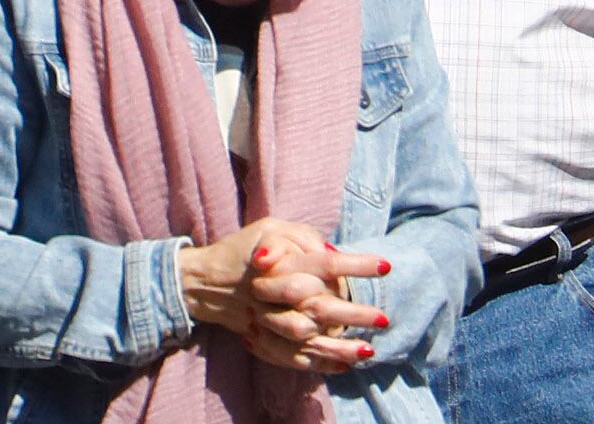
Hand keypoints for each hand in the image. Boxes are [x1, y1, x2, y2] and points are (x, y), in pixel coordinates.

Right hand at [238, 234, 394, 374]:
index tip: (386, 266)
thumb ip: (301, 236)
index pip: (326, 263)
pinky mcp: (265, 341)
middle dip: (355, 315)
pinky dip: (320, 363)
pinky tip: (346, 365)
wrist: (207, 282)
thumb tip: (331, 252)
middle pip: (321, 307)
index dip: (357, 264)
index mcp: (282, 263)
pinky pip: (295, 358)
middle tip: (384, 320)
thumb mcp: (269, 228)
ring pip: (310, 339)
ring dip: (340, 348)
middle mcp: (277, 295)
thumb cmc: (243, 250)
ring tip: (369, 352)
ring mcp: (270, 322)